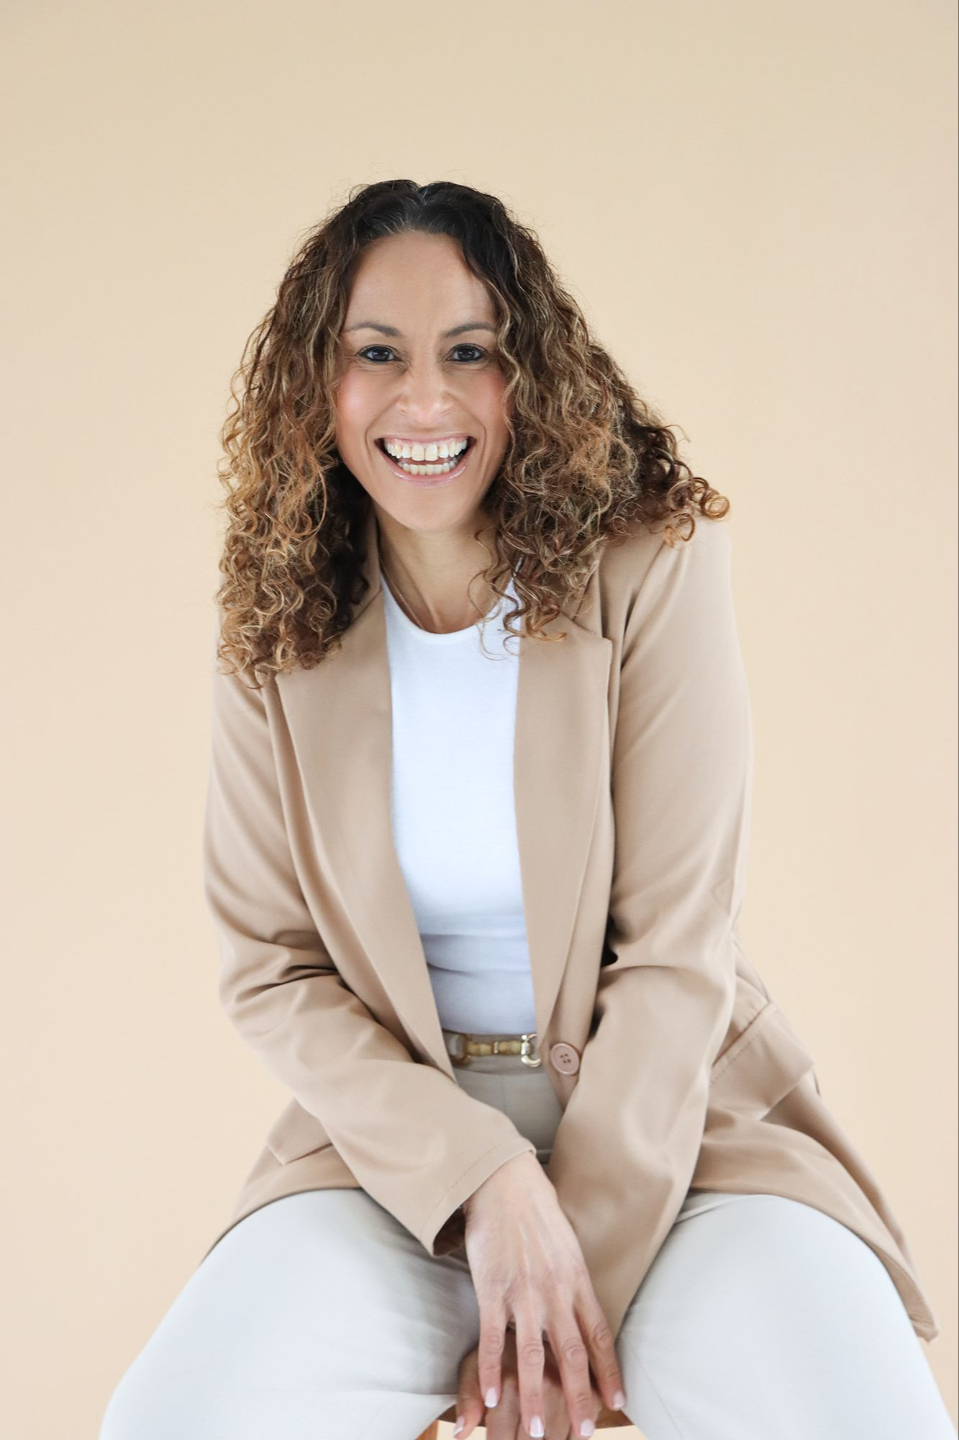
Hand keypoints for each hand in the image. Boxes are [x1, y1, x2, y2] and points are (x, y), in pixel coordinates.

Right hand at [459, 1151, 625, 1435]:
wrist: (504, 1180)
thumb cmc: (535, 1209)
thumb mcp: (566, 1243)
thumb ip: (572, 1278)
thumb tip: (580, 1305)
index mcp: (577, 1279)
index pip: (599, 1335)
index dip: (608, 1371)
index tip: (616, 1401)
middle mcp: (556, 1290)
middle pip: (572, 1354)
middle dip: (579, 1397)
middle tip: (582, 1433)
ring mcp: (524, 1292)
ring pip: (533, 1356)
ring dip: (536, 1397)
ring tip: (536, 1432)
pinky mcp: (492, 1288)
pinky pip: (494, 1338)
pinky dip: (492, 1371)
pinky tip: (491, 1397)